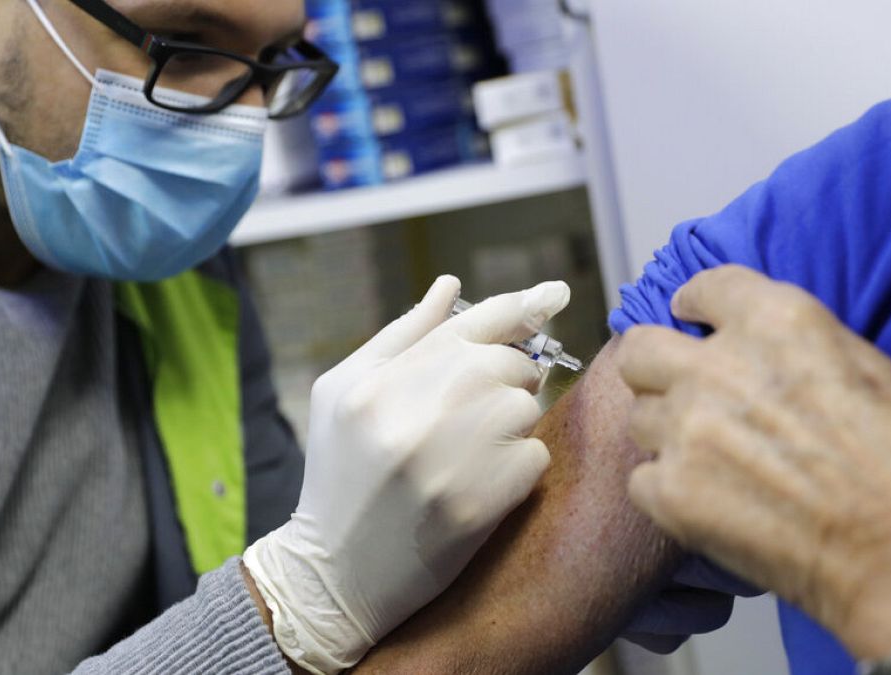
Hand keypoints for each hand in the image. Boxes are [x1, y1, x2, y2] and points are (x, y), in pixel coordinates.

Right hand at [245, 275, 567, 672]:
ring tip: (469, 453)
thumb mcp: (343, 393)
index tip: (556, 294)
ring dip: (510, 426)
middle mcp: (412, 410)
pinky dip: (518, 468)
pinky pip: (533, 457)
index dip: (521, 304)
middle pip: (506, 363)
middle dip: (507, 380)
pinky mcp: (476, 503)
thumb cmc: (339, 474)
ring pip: (523, 408)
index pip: (469, 324)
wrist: (334, 573)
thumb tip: (452, 286)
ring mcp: (445, 458)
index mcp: (379, 380)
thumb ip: (400, 337)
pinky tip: (479, 484)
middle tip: (480, 410)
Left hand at [617, 265, 890, 658]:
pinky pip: (642, 479)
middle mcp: (720, 367)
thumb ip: (802, 345)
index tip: (691, 318)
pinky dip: (669, 491)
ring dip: (667, 433)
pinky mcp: (673, 492)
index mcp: (777, 321)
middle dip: (659, 368)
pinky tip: (710, 503)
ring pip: (639, 417)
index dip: (695, 307)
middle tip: (684, 392)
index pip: (703, 288)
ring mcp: (688, 430)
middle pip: (642, 350)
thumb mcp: (875, 370)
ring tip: (711, 461)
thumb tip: (763, 348)